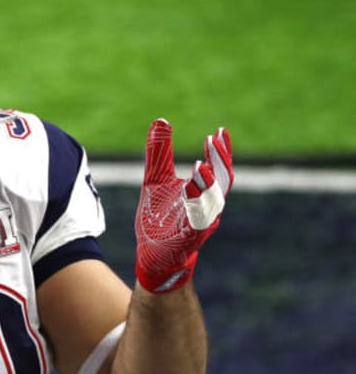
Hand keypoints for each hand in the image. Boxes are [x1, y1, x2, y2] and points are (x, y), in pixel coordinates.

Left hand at [135, 119, 232, 292]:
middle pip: (222, 182)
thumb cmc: (159, 216)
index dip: (221, 150)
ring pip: (212, 203)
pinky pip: (195, 222)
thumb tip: (161, 120)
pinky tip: (189, 190)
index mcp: (202, 191)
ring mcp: (199, 223)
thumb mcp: (155, 178)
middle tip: (214, 140)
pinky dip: (195, 207)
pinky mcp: (187, 238)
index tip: (220, 131)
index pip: (218, 168)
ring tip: (202, 165)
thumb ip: (159, 152)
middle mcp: (207, 207)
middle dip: (220, 161)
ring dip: (208, 184)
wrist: (151, 253)